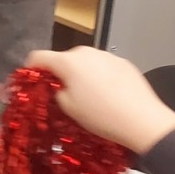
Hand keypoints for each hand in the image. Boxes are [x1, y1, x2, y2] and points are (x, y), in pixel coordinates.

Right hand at [26, 47, 174, 154]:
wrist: (143, 121)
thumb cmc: (102, 115)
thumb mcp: (69, 108)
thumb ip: (55, 92)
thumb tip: (57, 87)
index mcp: (67, 61)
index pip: (38, 57)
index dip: (31, 68)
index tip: (32, 80)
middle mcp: (85, 52)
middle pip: (64, 59)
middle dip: (62, 74)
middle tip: (67, 95)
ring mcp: (106, 55)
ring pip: (86, 63)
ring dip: (83, 75)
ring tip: (93, 97)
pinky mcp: (124, 63)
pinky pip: (104, 67)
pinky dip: (102, 77)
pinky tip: (110, 96)